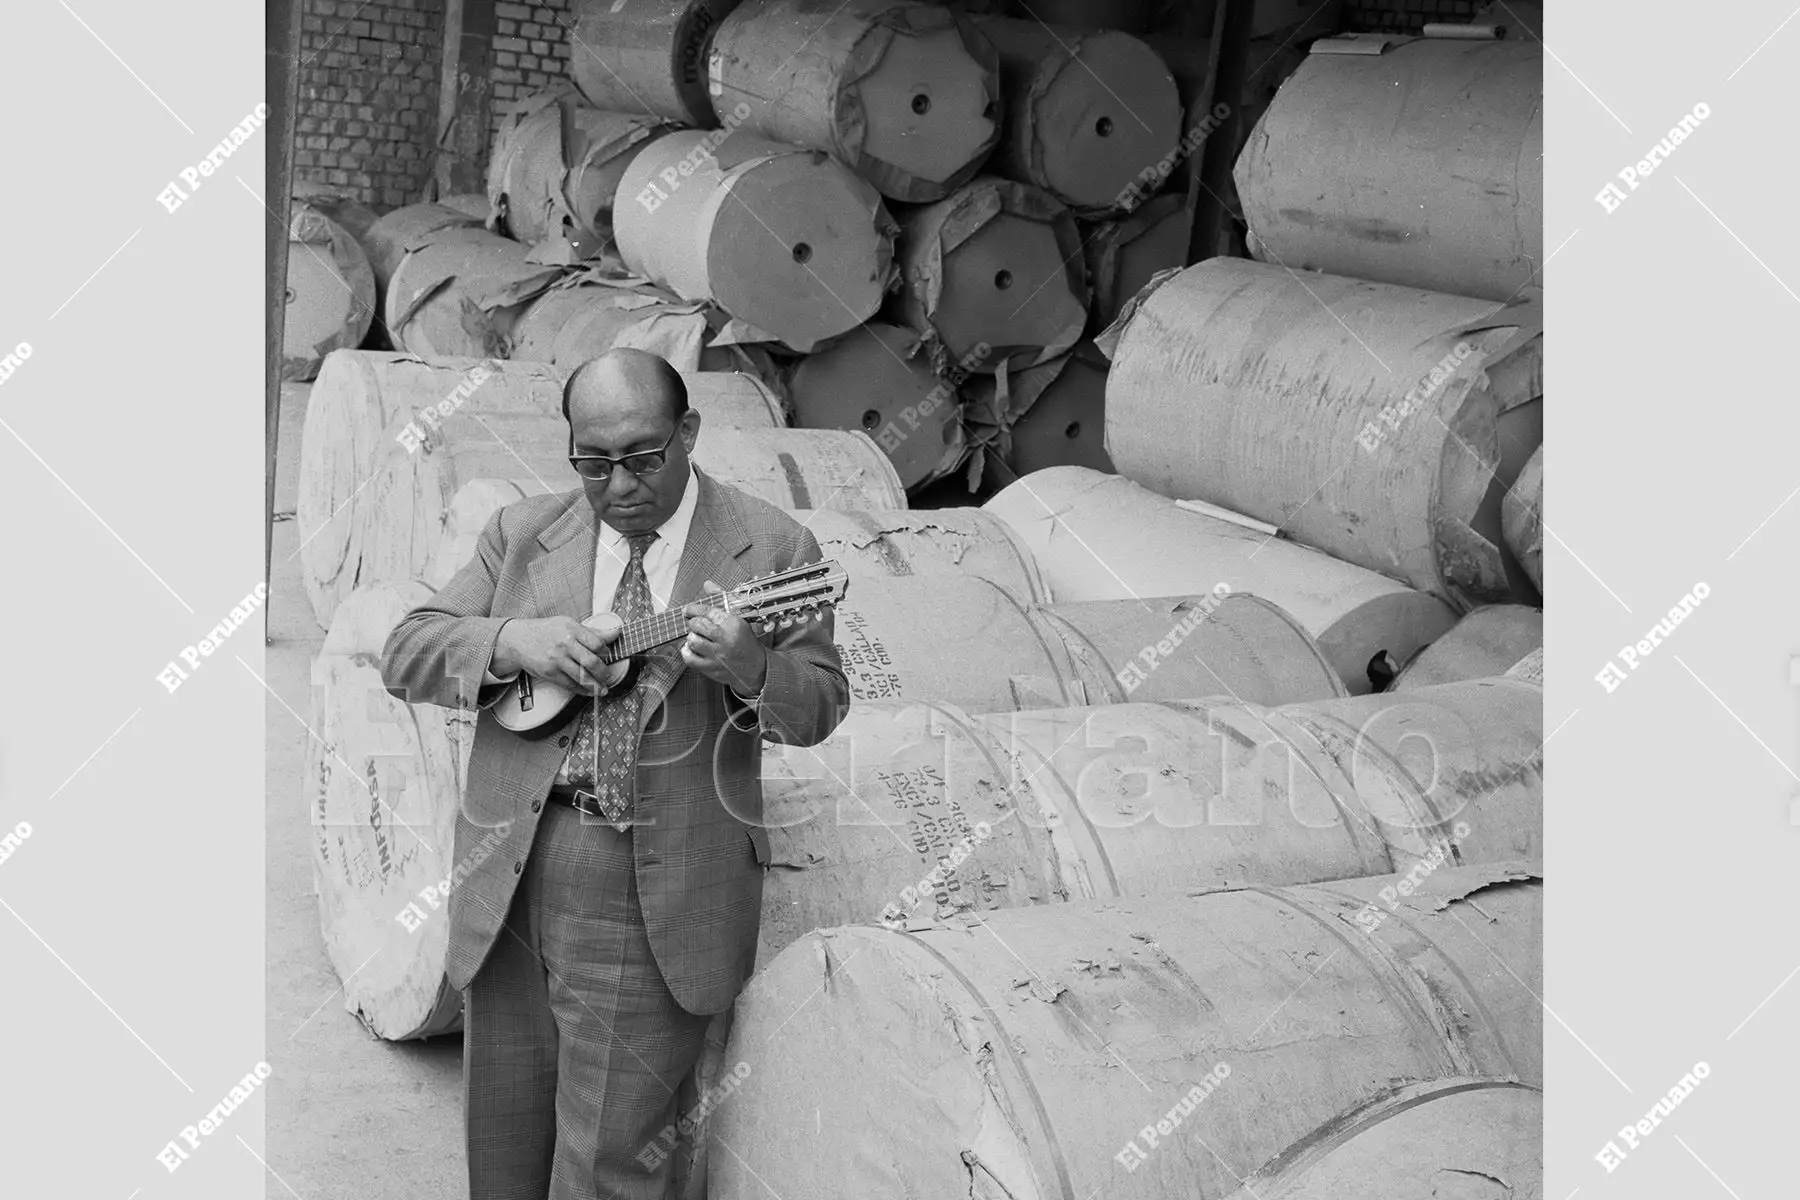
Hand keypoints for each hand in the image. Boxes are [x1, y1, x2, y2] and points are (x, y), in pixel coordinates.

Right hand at [491, 615, 620, 692]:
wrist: (518, 639)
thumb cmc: (546, 631)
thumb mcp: (568, 624)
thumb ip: (592, 632)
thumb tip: (616, 633)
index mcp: (571, 630)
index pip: (597, 643)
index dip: (606, 652)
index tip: (608, 656)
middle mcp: (564, 645)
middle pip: (592, 662)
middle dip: (604, 672)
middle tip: (608, 676)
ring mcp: (556, 660)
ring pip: (582, 677)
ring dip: (596, 686)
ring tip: (603, 688)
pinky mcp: (549, 673)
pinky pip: (570, 685)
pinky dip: (582, 690)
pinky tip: (589, 691)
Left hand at [681, 581, 767, 693]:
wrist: (756, 667)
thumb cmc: (745, 640)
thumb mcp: (738, 618)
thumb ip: (721, 600)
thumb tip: (707, 584)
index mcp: (733, 624)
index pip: (707, 611)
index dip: (694, 609)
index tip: (688, 610)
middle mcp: (725, 640)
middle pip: (697, 625)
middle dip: (693, 623)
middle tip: (695, 624)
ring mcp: (717, 656)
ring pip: (692, 641)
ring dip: (691, 637)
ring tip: (697, 637)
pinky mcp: (710, 669)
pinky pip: (689, 658)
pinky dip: (687, 651)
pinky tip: (694, 648)